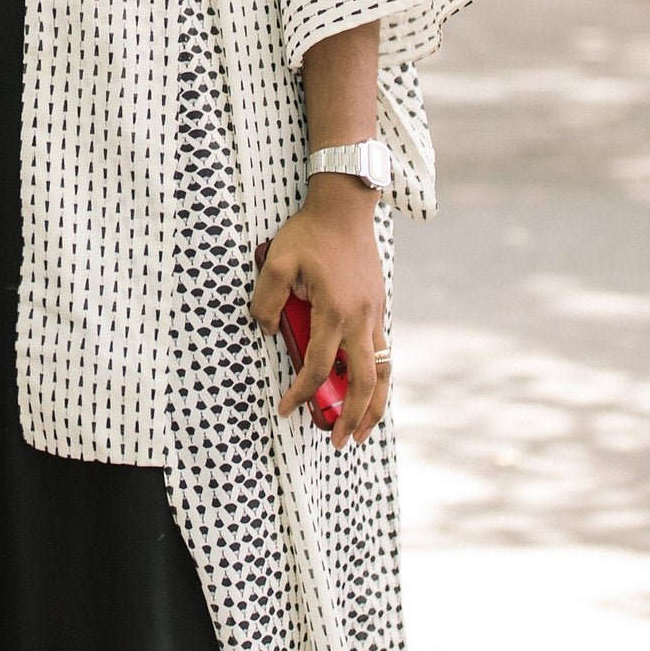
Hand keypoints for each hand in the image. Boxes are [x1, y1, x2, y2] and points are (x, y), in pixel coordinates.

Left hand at [252, 179, 388, 447]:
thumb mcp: (277, 261)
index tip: (286, 410)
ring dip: (375, 405)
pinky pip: (383, 353)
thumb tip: (266, 331)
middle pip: (363, 382)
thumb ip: (266, 300)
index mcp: (333, 311)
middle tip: (338, 443)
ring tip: (364, 431)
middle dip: (352, 418)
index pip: (317, 368)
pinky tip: (367, 390)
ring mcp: (374, 315)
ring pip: (383, 373)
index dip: (301, 394)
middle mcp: (360, 319)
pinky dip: (379, 379)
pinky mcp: (379, 308)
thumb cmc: (309, 233)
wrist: (345, 208)